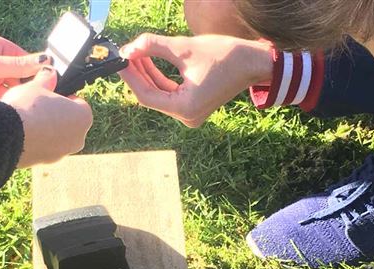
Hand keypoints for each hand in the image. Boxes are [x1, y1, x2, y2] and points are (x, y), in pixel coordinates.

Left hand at [0, 35, 49, 112]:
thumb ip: (18, 65)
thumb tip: (46, 60)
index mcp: (0, 50)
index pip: (28, 63)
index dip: (39, 75)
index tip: (49, 88)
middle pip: (22, 81)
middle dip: (28, 92)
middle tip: (37, 104)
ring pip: (12, 96)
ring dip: (15, 103)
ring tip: (22, 112)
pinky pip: (0, 107)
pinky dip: (4, 112)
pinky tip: (9, 118)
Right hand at [0, 68, 93, 167]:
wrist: (5, 135)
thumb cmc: (26, 108)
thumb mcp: (36, 85)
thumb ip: (46, 78)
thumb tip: (50, 73)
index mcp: (83, 117)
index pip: (79, 103)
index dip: (64, 96)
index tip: (51, 94)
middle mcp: (78, 139)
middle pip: (69, 122)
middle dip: (56, 114)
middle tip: (38, 105)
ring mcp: (61, 154)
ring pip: (56, 137)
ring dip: (45, 129)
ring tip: (27, 119)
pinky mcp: (44, 163)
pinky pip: (43, 147)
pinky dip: (36, 140)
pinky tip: (22, 132)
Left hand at [118, 34, 272, 126]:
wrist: (254, 62)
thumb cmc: (226, 56)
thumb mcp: (185, 48)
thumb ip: (153, 46)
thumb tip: (130, 47)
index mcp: (185, 108)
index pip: (146, 95)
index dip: (130, 76)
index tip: (120, 59)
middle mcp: (186, 117)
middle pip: (151, 95)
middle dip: (137, 74)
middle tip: (126, 53)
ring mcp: (190, 113)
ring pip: (159, 94)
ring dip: (147, 74)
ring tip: (136, 54)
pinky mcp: (194, 106)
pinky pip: (170, 94)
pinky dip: (160, 78)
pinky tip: (149, 62)